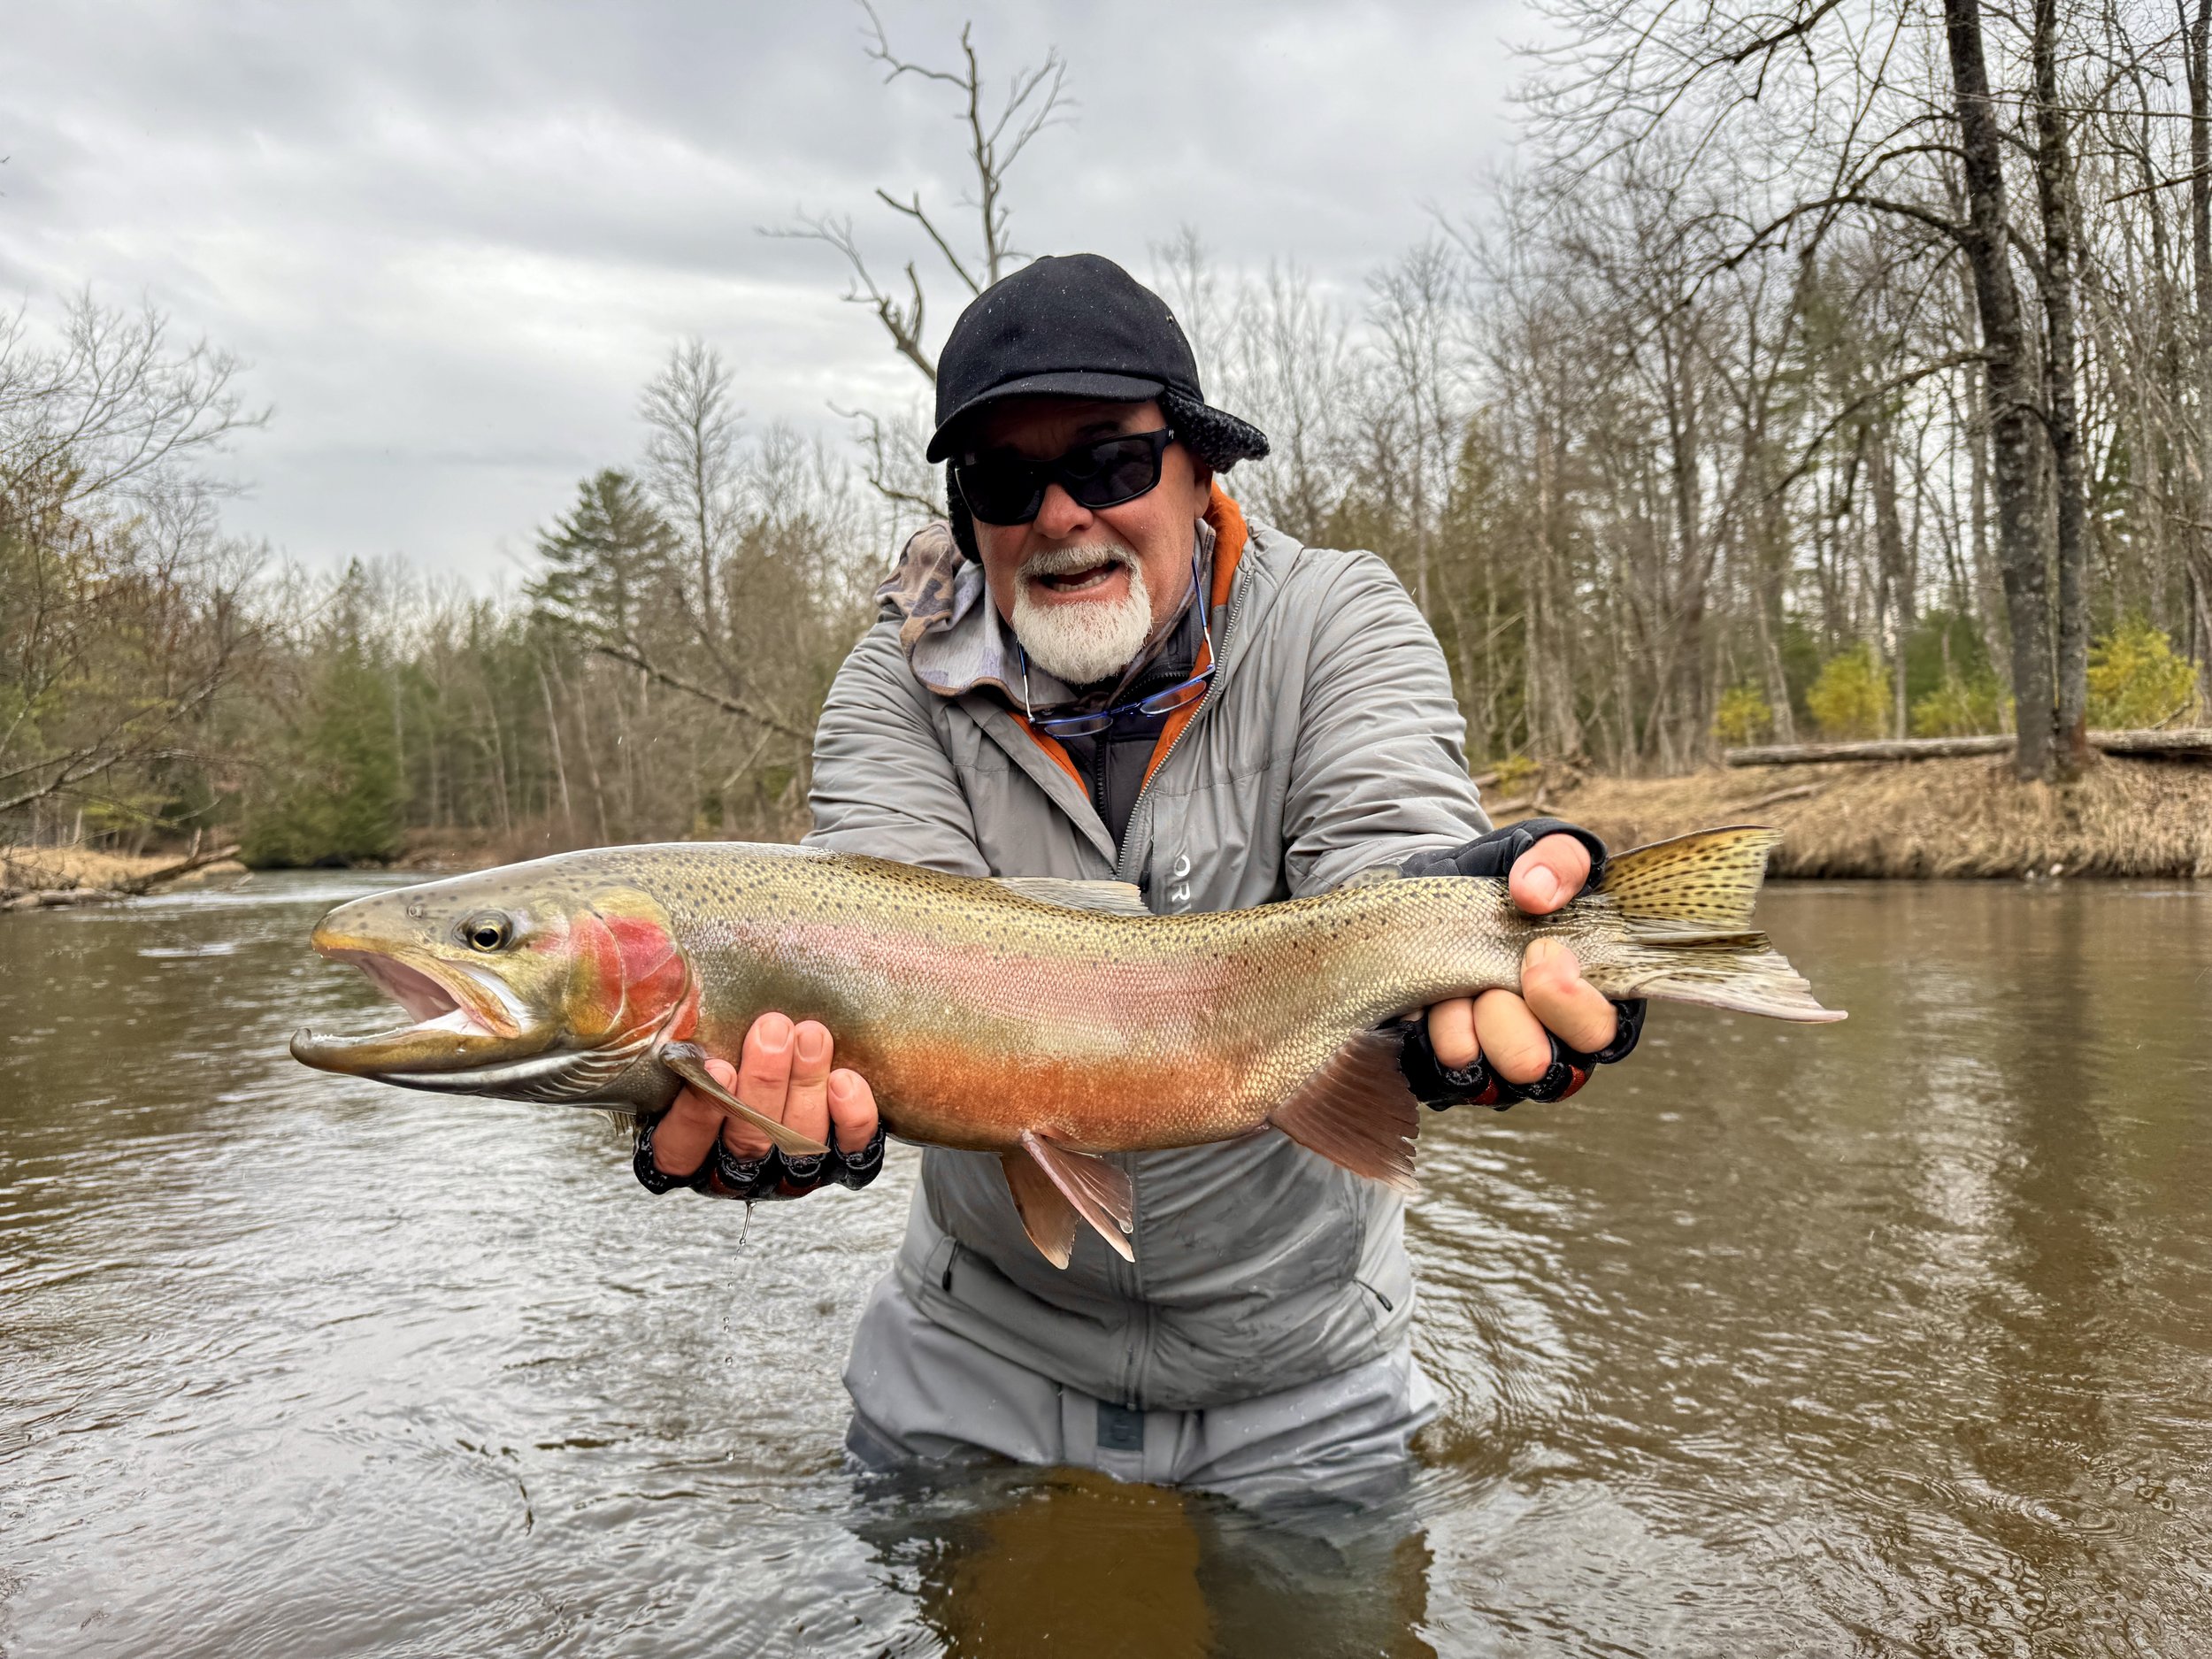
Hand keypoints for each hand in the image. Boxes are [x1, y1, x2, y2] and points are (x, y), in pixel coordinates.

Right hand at [650, 1012, 880, 1178]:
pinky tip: (845, 1079)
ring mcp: (790, 1169)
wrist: (792, 1058)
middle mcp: (738, 1169)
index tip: (716, 1065)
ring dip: (806, 1085)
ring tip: (812, 1036)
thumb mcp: (689, 1046)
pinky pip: (851, 1152)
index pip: (681, 1150)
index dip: (697, 1114)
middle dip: (763, 1082)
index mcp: (690, 1151)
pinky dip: (851, 1118)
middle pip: (747, 1141)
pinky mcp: (841, 1163)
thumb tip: (641, 987)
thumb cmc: (725, 1046)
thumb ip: (677, 1037)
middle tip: (772, 1029)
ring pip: (798, 1141)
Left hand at [1424, 832, 1619, 1084]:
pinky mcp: (1448, 1071)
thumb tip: (1537, 893)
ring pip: (1494, 1082)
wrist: (1431, 893)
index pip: (1603, 1032)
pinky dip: (1430, 1043)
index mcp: (1591, 996)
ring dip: (1465, 1033)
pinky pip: (1442, 1080)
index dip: (1573, 1005)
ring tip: (1450, 994)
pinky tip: (1423, 1009)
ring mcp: (1499, 1064)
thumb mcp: (1535, 848)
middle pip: (1547, 1071)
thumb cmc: (1502, 877)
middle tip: (1489, 983)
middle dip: (1511, 1024)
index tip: (1541, 955)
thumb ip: (1556, 858)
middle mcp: (1552, 1043)